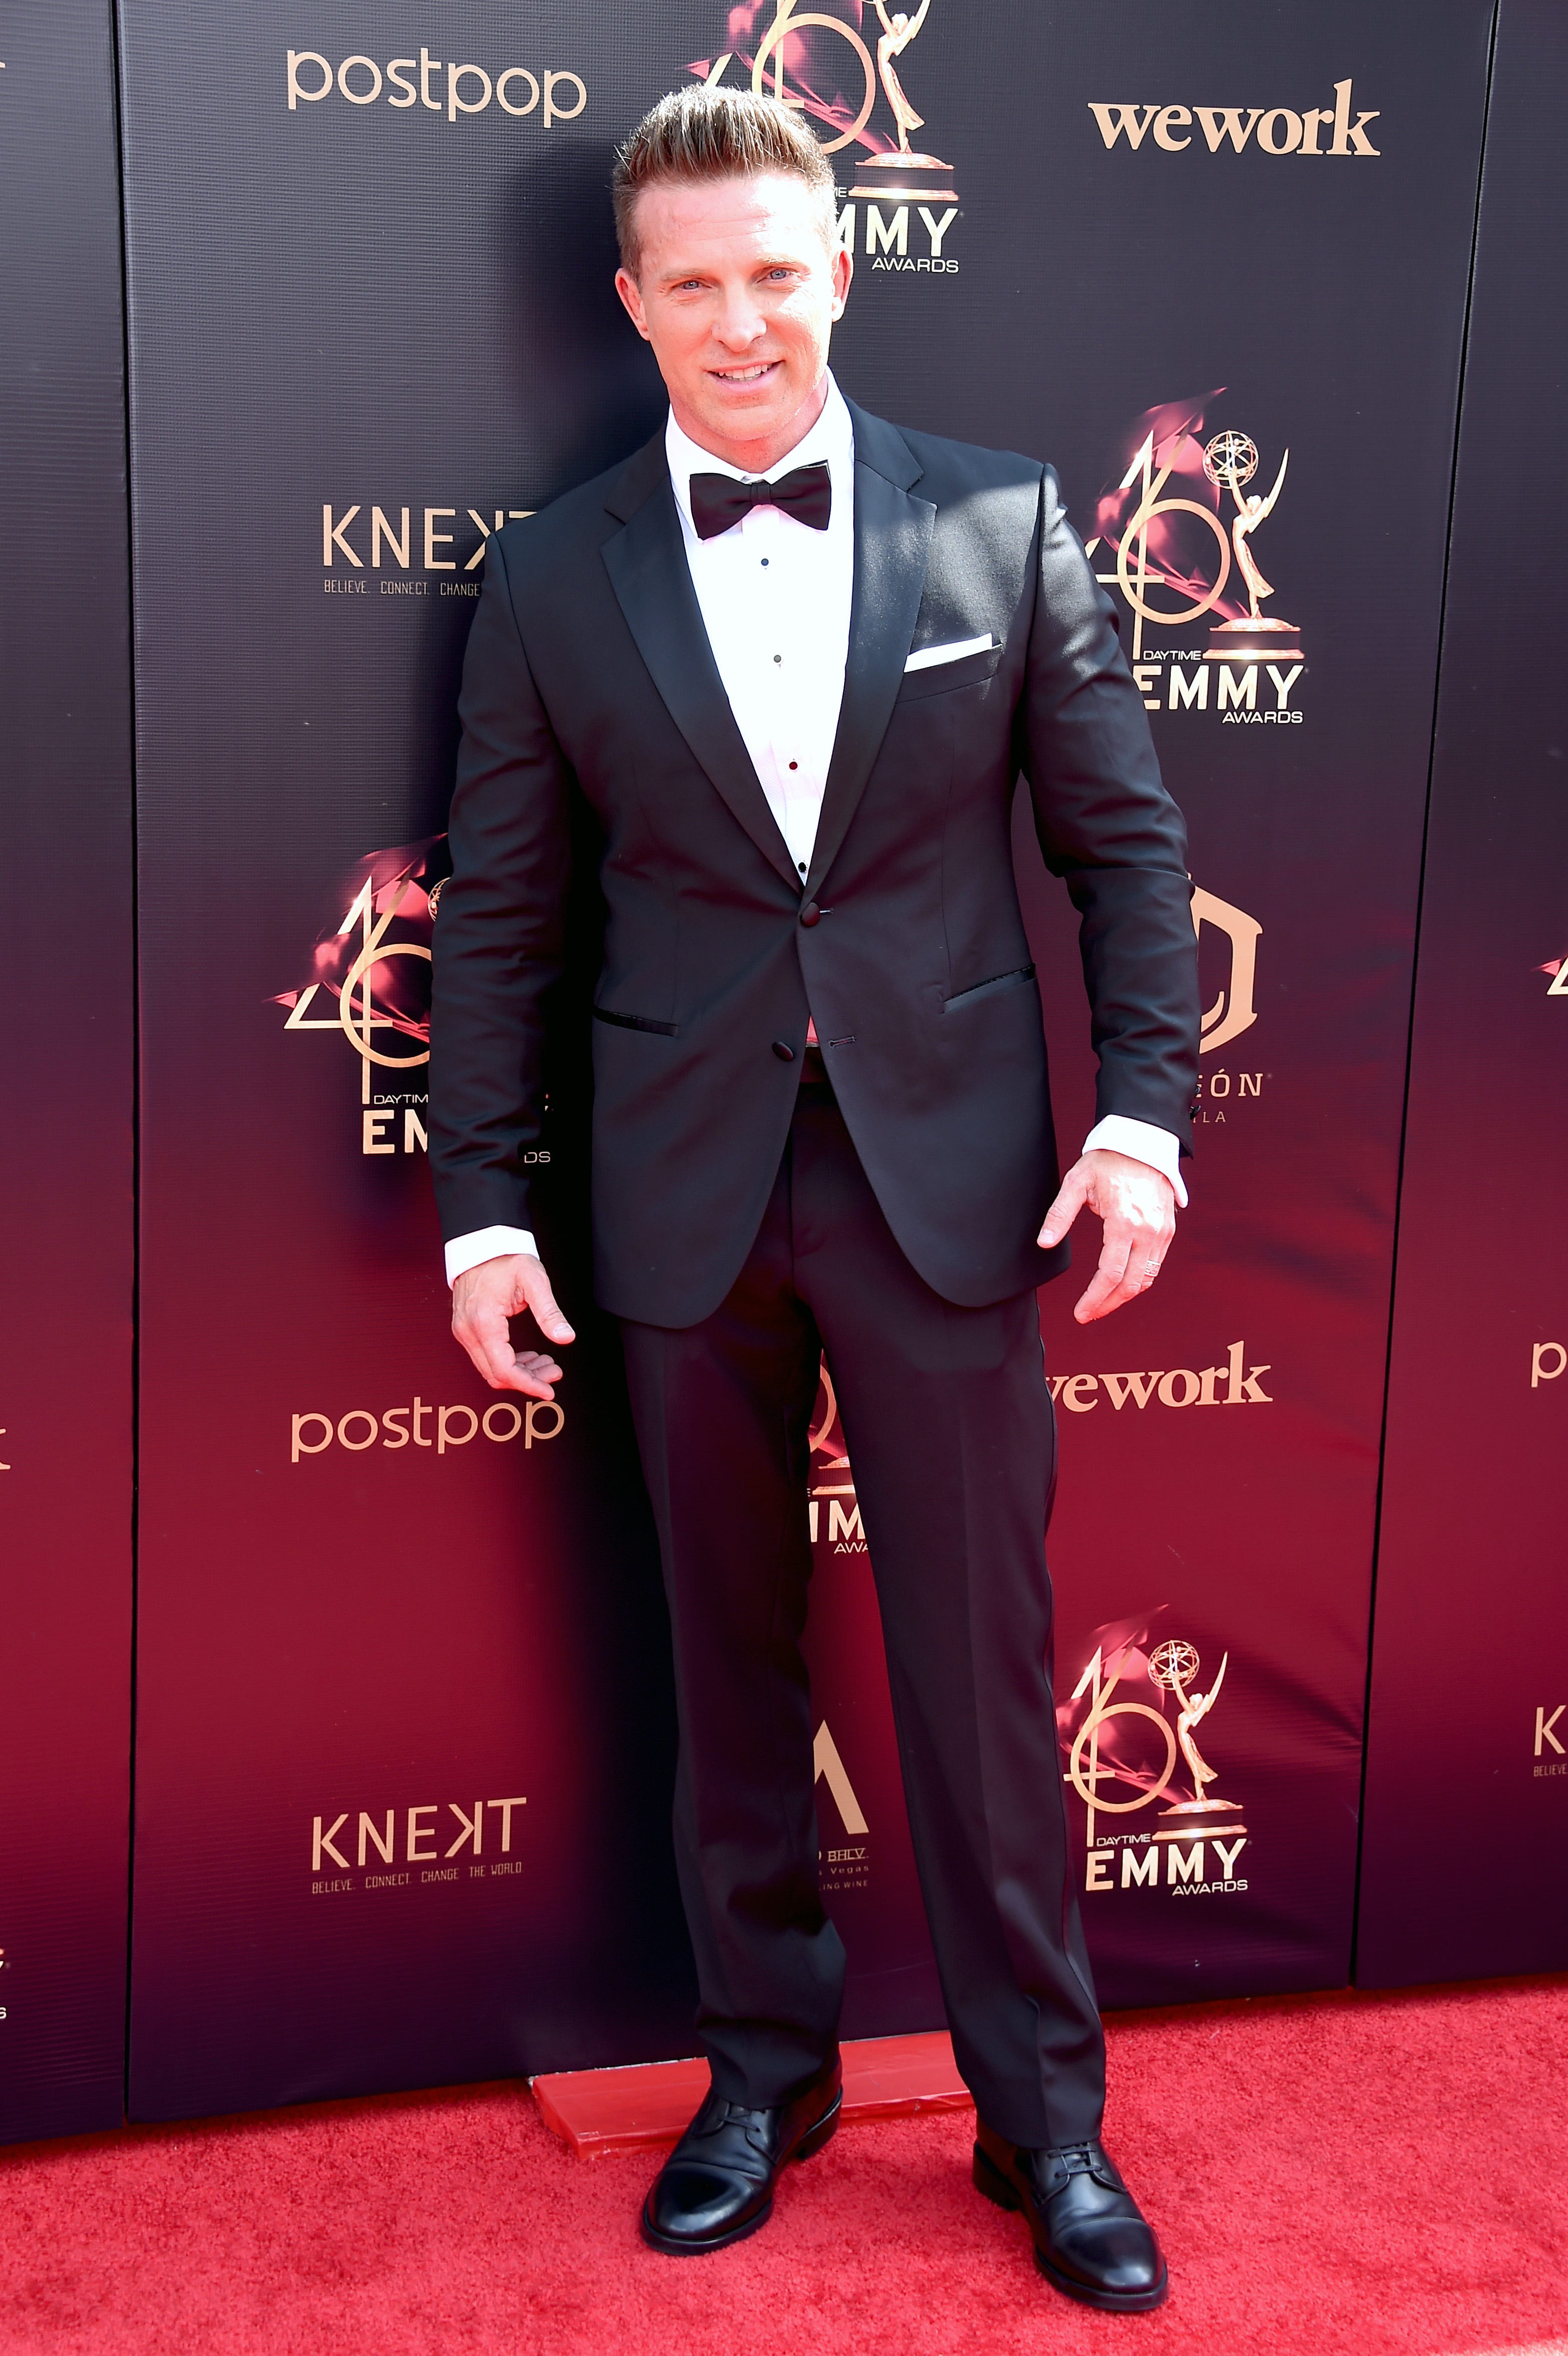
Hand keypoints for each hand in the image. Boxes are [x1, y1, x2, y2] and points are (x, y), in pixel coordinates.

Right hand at [451, 1253, 574, 1399]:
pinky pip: (485, 1357)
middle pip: (496, 1374)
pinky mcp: (466, 1329)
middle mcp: (468, 1331)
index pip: (505, 1369)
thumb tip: (565, 1337)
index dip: (528, 1385)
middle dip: (527, 1380)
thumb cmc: (506, 1258)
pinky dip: (508, 1363)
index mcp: (484, 1322)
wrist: (481, 1245)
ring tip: (547, 1364)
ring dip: (519, 1373)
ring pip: (490, 1369)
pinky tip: (528, 1357)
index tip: (548, 1390)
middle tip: (554, 1373)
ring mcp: (464, 1331)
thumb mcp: (534, 1281)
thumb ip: (549, 1312)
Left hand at [1038, 1149, 1176, 1324]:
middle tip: (1087, 1314)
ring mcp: (1162, 1231)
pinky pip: (1155, 1264)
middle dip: (1108, 1304)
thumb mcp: (1077, 1183)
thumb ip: (1059, 1215)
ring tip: (1102, 1303)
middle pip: (1131, 1284)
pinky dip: (1138, 1279)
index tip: (1081, 1313)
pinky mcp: (1168, 1229)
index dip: (1095, 1299)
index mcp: (1125, 1222)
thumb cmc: (1108, 1160)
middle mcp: (1149, 1231)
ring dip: (1124, 1295)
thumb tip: (1044, 1243)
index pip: (1110, 1274)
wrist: (1143, 1141)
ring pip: (1147, 1278)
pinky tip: (1120, 1283)